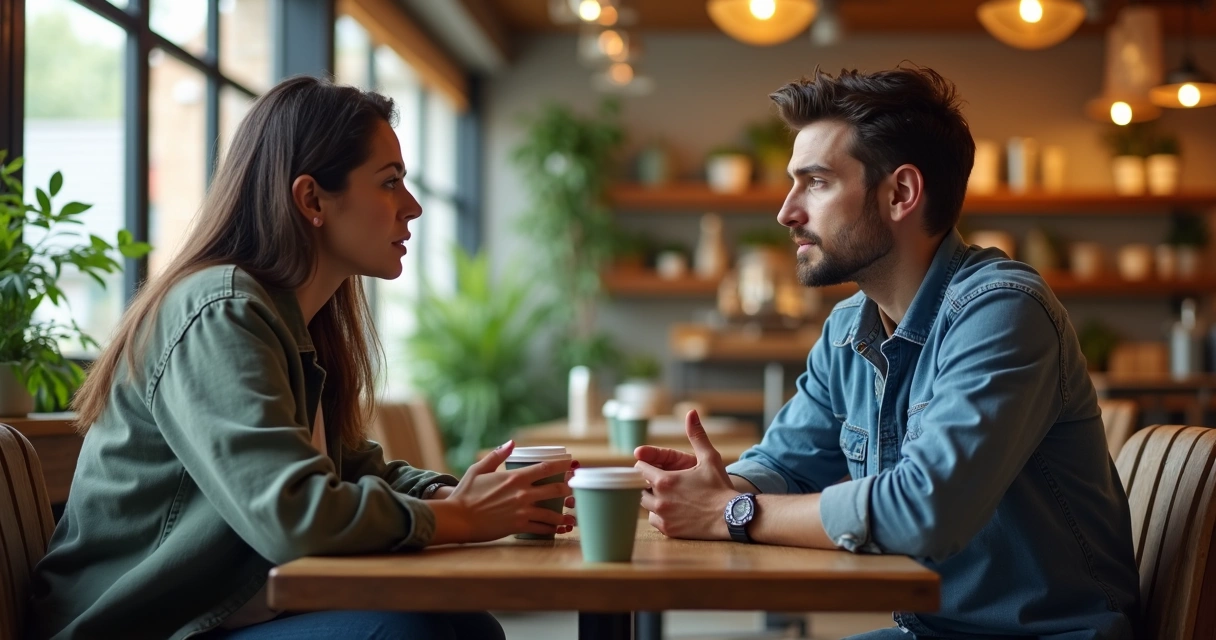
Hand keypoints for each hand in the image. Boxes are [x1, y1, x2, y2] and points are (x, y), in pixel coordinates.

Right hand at [437, 459, 578, 528]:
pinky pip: (541, 528)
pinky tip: (559, 529)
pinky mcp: (518, 527)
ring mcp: (522, 511)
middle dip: (569, 489)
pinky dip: (552, 529)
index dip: (562, 466)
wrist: (457, 518)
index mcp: (515, 477)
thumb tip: (511, 442)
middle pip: (555, 490)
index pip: (546, 468)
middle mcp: (522, 494)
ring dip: (565, 515)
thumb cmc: (465, 494)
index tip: (572, 464)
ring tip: (573, 517)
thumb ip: (497, 456)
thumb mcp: (478, 470)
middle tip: (576, 489)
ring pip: (552, 513)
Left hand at [635, 410, 736, 540]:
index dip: (647, 466)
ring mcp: (663, 516)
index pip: (640, 469)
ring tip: (669, 496)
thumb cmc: (720, 486)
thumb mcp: (709, 457)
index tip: (655, 467)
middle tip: (665, 483)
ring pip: (646, 505)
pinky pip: (654, 520)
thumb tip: (691, 412)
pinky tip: (673, 510)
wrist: (732, 517)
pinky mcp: (669, 530)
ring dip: (653, 499)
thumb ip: (696, 435)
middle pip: (639, 488)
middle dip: (649, 484)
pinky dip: (660, 515)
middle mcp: (660, 499)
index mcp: (665, 480)